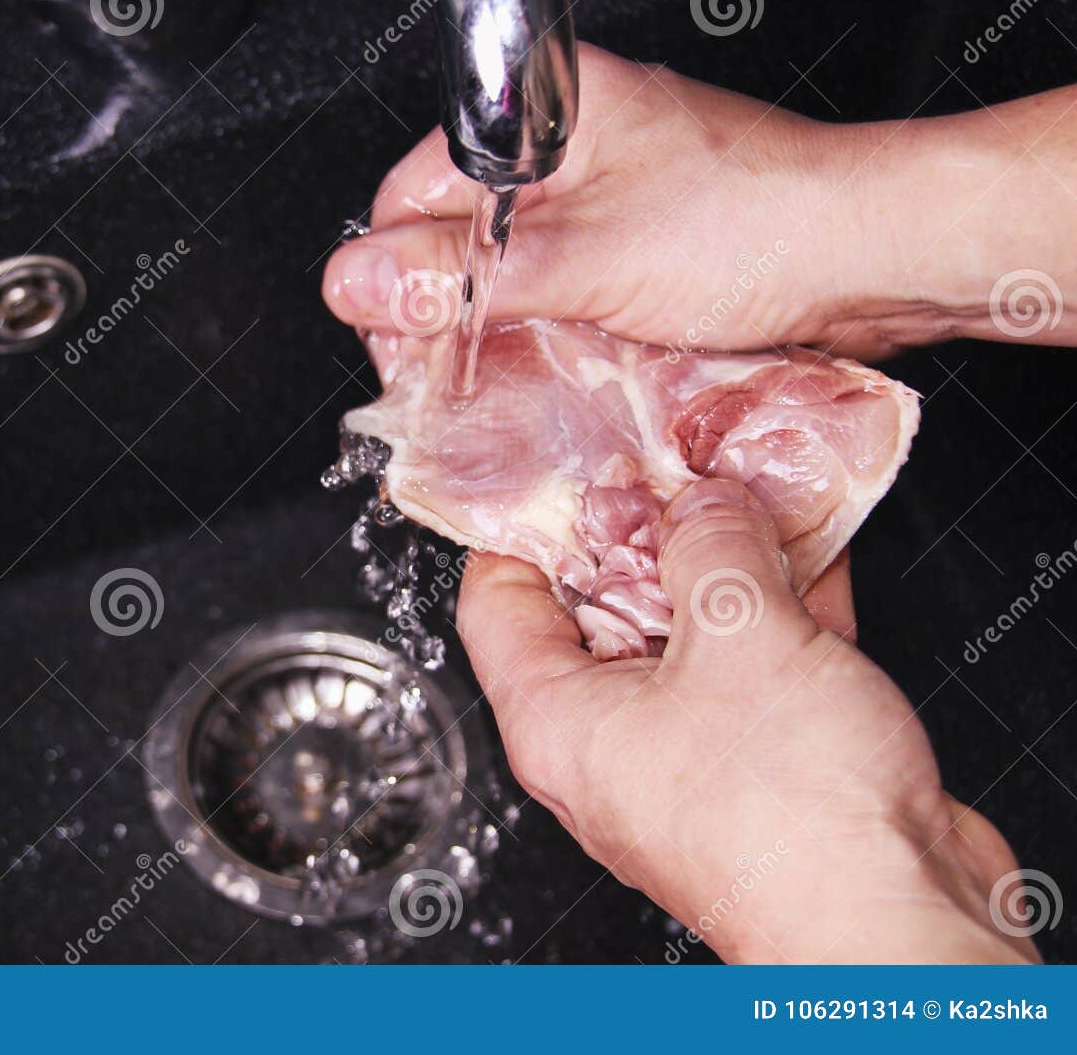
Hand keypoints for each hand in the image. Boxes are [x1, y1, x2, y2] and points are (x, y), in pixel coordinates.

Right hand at [324, 44, 1076, 356]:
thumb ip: (463, 275)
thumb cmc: (757, 226)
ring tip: (501, 391)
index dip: (396, 271)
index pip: (420, 187)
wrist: (874, 261)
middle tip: (448, 383)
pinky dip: (551, 343)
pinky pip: (564, 299)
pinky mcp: (639, 255)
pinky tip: (553, 383)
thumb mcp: (586, 257)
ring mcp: (608, 204)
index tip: (399, 348)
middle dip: (449, 314)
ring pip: (513, 276)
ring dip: (502, 337)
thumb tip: (355, 282)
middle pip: (462, 237)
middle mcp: (573, 151)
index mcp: (550, 111)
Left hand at [457, 478, 1036, 962]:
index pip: (495, 601)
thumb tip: (701, 499)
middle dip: (642, 529)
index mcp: (556, 718)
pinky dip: (777, 603)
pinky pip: (753, 661)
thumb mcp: (738, 636)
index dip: (522, 524)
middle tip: (670, 459)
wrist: (895, 931)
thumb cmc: (791, 824)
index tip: (557, 467)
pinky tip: (811, 545)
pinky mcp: (760, 763)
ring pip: (687, 630)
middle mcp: (607, 741)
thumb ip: (711, 545)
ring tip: (745, 483)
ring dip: (722, 559)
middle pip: (599, 607)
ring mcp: (686, 753)